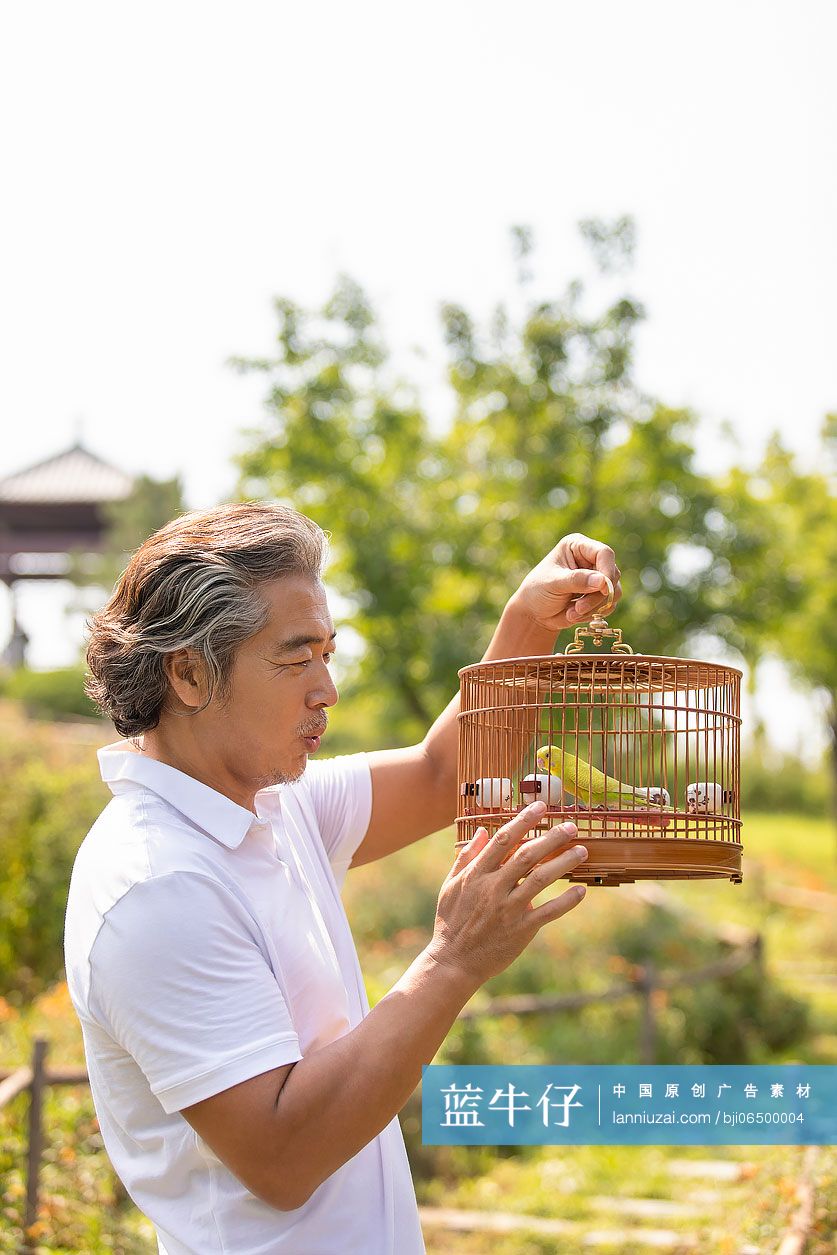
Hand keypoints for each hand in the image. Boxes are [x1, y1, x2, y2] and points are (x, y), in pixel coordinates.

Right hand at [426, 801, 588, 991]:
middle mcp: (493, 888)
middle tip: (571, 826)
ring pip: (541, 879)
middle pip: (527, 855)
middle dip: (551, 838)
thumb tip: (482, 830)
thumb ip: (466, 857)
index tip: (540, 807)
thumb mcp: (450, 885)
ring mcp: (508, 909)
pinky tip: (581, 891)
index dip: (523, 821)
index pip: (503, 839)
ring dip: (564, 863)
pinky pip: (548, 912)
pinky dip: (566, 901)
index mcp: (477, 874)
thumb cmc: (451, 921)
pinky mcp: (521, 930)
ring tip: (582, 851)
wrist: (454, 962)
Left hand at [509, 532, 621, 631]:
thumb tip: (603, 581)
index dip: (607, 570)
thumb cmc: (538, 591)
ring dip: (595, 607)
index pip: (604, 553)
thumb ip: (576, 580)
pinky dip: (595, 613)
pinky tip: (575, 615)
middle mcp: (591, 559)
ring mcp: (598, 577)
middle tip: (578, 608)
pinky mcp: (600, 594)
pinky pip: (609, 605)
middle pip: (612, 574)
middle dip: (597, 596)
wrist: (535, 612)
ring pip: (614, 592)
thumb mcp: (553, 583)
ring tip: (572, 613)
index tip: (603, 589)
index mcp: (578, 546)